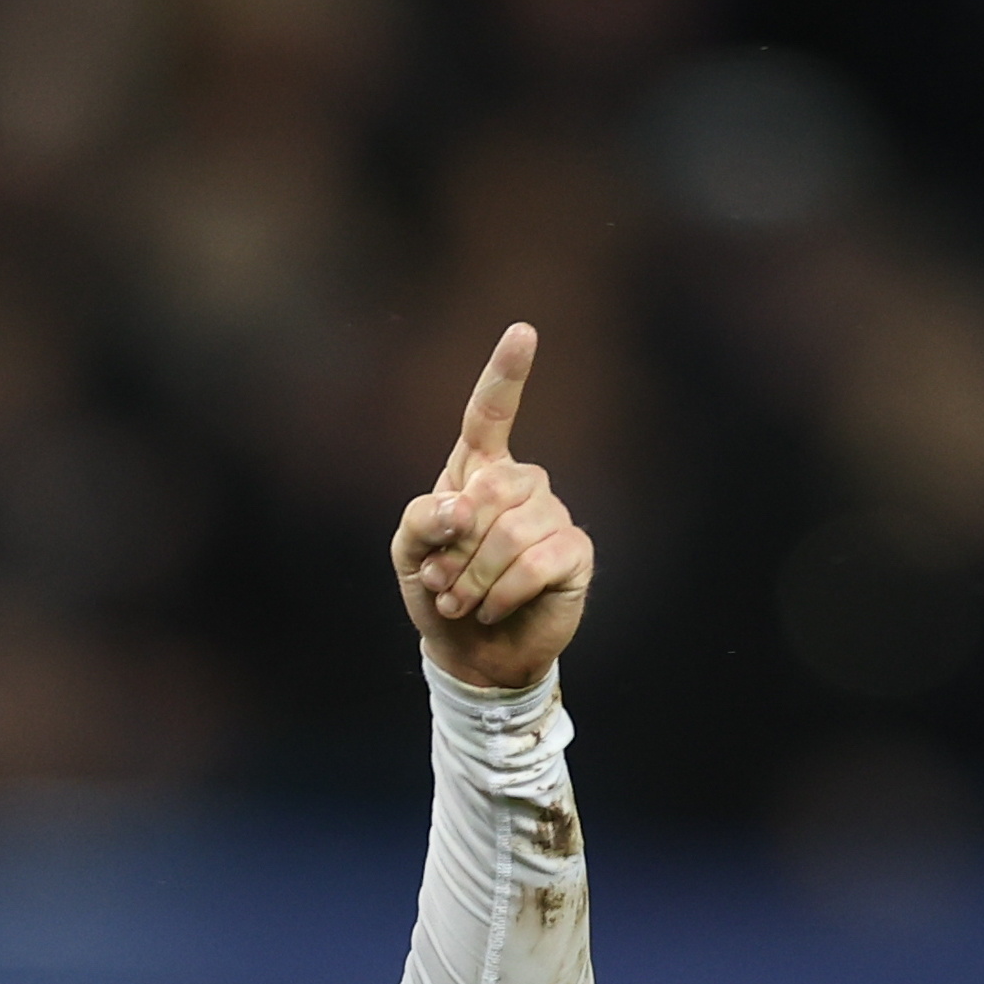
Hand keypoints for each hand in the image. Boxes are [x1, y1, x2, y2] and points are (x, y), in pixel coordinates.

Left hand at [394, 322, 593, 689]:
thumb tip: (465, 506)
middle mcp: (520, 485)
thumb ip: (423, 519)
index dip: (505, 374)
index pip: (491, 414)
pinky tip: (492, 608)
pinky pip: (537, 561)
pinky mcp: (574, 553)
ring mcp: (552, 516)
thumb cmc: (438, 594)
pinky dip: (502, 592)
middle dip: (456, 546)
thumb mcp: (409, 554)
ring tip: (461, 602)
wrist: (470, 652)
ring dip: (473, 578)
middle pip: (491, 489)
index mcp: (476, 472)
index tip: (523, 330)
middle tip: (442, 582)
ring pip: (511, 532)